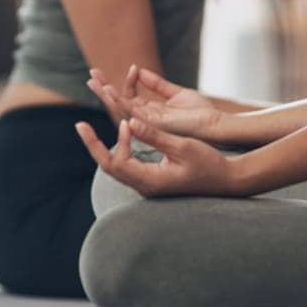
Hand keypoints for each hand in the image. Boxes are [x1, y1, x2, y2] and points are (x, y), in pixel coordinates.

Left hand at [74, 115, 240, 198]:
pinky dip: (120, 148)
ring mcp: (147, 184)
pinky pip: (127, 164)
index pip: (116, 162)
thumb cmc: (208, 164)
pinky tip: (120, 133)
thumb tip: (129, 121)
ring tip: (90, 129)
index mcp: (150, 180)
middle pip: (109, 166)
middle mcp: (144, 185)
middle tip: (79, 125)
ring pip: (116, 166)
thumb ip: (154, 135)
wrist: (226, 181)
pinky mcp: (152, 178)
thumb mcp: (182, 146)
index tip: (125, 122)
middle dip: (93, 145)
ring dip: (103, 146)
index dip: (115, 140)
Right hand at [87, 65, 223, 141]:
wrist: (215, 126)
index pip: (131, 97)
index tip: (133, 66)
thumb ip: (158, 84)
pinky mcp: (151, 125)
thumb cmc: (201, 113)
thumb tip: (141, 70)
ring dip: (106, 94)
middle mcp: (146, 119)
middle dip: (104, 89)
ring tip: (93, 80)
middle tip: (91, 75)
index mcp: (152, 112)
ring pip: (120, 108)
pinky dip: (118, 100)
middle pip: (120, 103)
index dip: (128, 82)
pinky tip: (108, 90)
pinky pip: (130, 112)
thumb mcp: (178, 93)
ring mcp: (148, 123)